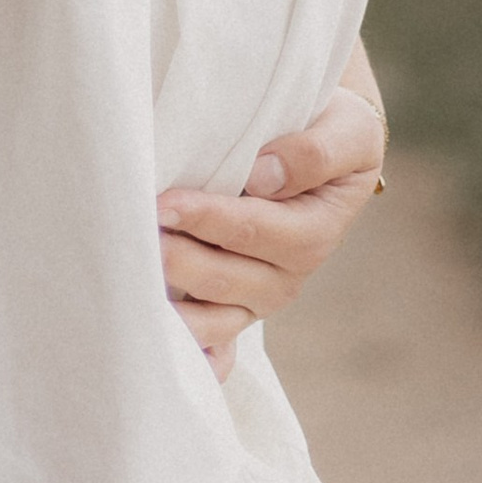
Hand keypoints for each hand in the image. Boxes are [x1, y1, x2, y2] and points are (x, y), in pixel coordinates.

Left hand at [156, 77, 388, 382]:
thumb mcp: (349, 130)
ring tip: (132, 276)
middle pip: (224, 277)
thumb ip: (315, 152)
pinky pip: (217, 341)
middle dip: (177, 259)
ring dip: (173, 301)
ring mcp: (260, 296)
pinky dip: (195, 351)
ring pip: (213, 315)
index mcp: (313, 232)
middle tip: (135, 235)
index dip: (208, 218)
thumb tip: (265, 177)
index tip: (165, 204)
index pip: (253, 229)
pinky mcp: (238, 305)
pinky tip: (164, 348)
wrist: (330, 147)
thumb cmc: (335, 134)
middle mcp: (287, 274)